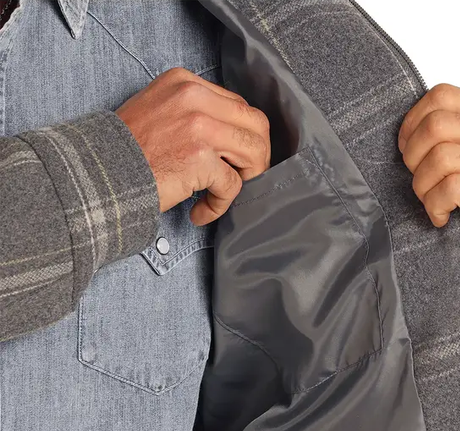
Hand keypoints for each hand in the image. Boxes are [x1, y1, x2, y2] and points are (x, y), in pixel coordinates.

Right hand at [116, 67, 270, 224]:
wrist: (96, 173)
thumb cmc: (126, 151)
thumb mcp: (160, 111)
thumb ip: (196, 113)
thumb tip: (232, 134)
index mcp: (186, 83)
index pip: (239, 106)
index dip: (245, 136)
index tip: (237, 158)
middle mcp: (194, 98)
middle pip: (256, 125)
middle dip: (257, 156)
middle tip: (243, 177)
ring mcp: (199, 126)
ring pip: (254, 152)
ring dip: (246, 180)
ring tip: (221, 194)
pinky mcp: (199, 157)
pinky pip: (232, 185)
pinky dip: (220, 205)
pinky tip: (200, 212)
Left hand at [398, 83, 459, 262]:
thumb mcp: (449, 155)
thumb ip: (436, 132)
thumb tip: (404, 129)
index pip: (442, 96)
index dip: (412, 124)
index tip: (407, 150)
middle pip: (437, 126)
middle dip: (414, 157)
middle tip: (418, 179)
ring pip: (442, 157)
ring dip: (423, 186)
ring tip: (430, 200)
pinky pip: (453, 188)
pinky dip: (435, 206)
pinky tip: (440, 216)